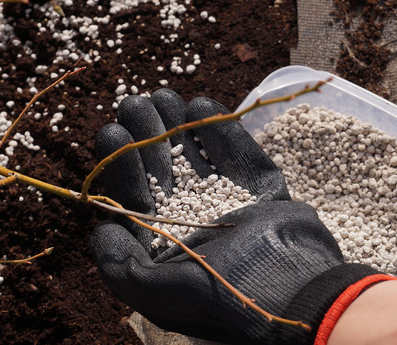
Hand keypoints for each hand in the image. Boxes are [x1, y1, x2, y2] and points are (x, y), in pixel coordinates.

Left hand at [90, 89, 389, 343]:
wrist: (296, 295)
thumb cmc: (224, 300)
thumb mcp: (159, 295)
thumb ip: (120, 268)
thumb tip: (100, 229)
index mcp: (167, 248)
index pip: (136, 199)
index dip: (122, 164)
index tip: (112, 131)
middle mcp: (195, 223)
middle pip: (163, 172)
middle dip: (147, 135)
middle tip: (135, 103)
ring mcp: (229, 204)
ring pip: (198, 158)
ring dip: (178, 126)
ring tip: (162, 96)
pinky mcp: (262, 191)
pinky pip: (238, 154)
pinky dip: (220, 130)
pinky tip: (200, 105)